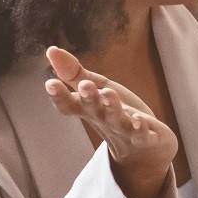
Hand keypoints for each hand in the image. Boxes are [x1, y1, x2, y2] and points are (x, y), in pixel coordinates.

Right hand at [44, 46, 176, 197]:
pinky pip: (142, 135)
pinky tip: (139, 121)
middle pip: (93, 108)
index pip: (69, 104)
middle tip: (84, 85)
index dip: (59, 95)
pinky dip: (140, 129)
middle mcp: (103, 119)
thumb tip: (51, 50)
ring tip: (109, 94)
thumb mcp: (96, 89)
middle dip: (88, 97)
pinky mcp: (146, 137)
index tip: (51, 83)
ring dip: (112, 107)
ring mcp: (124, 129)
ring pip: (116, 119)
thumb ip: (74, 73)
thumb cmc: (114, 112)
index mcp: (88, 108)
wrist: (145, 147)